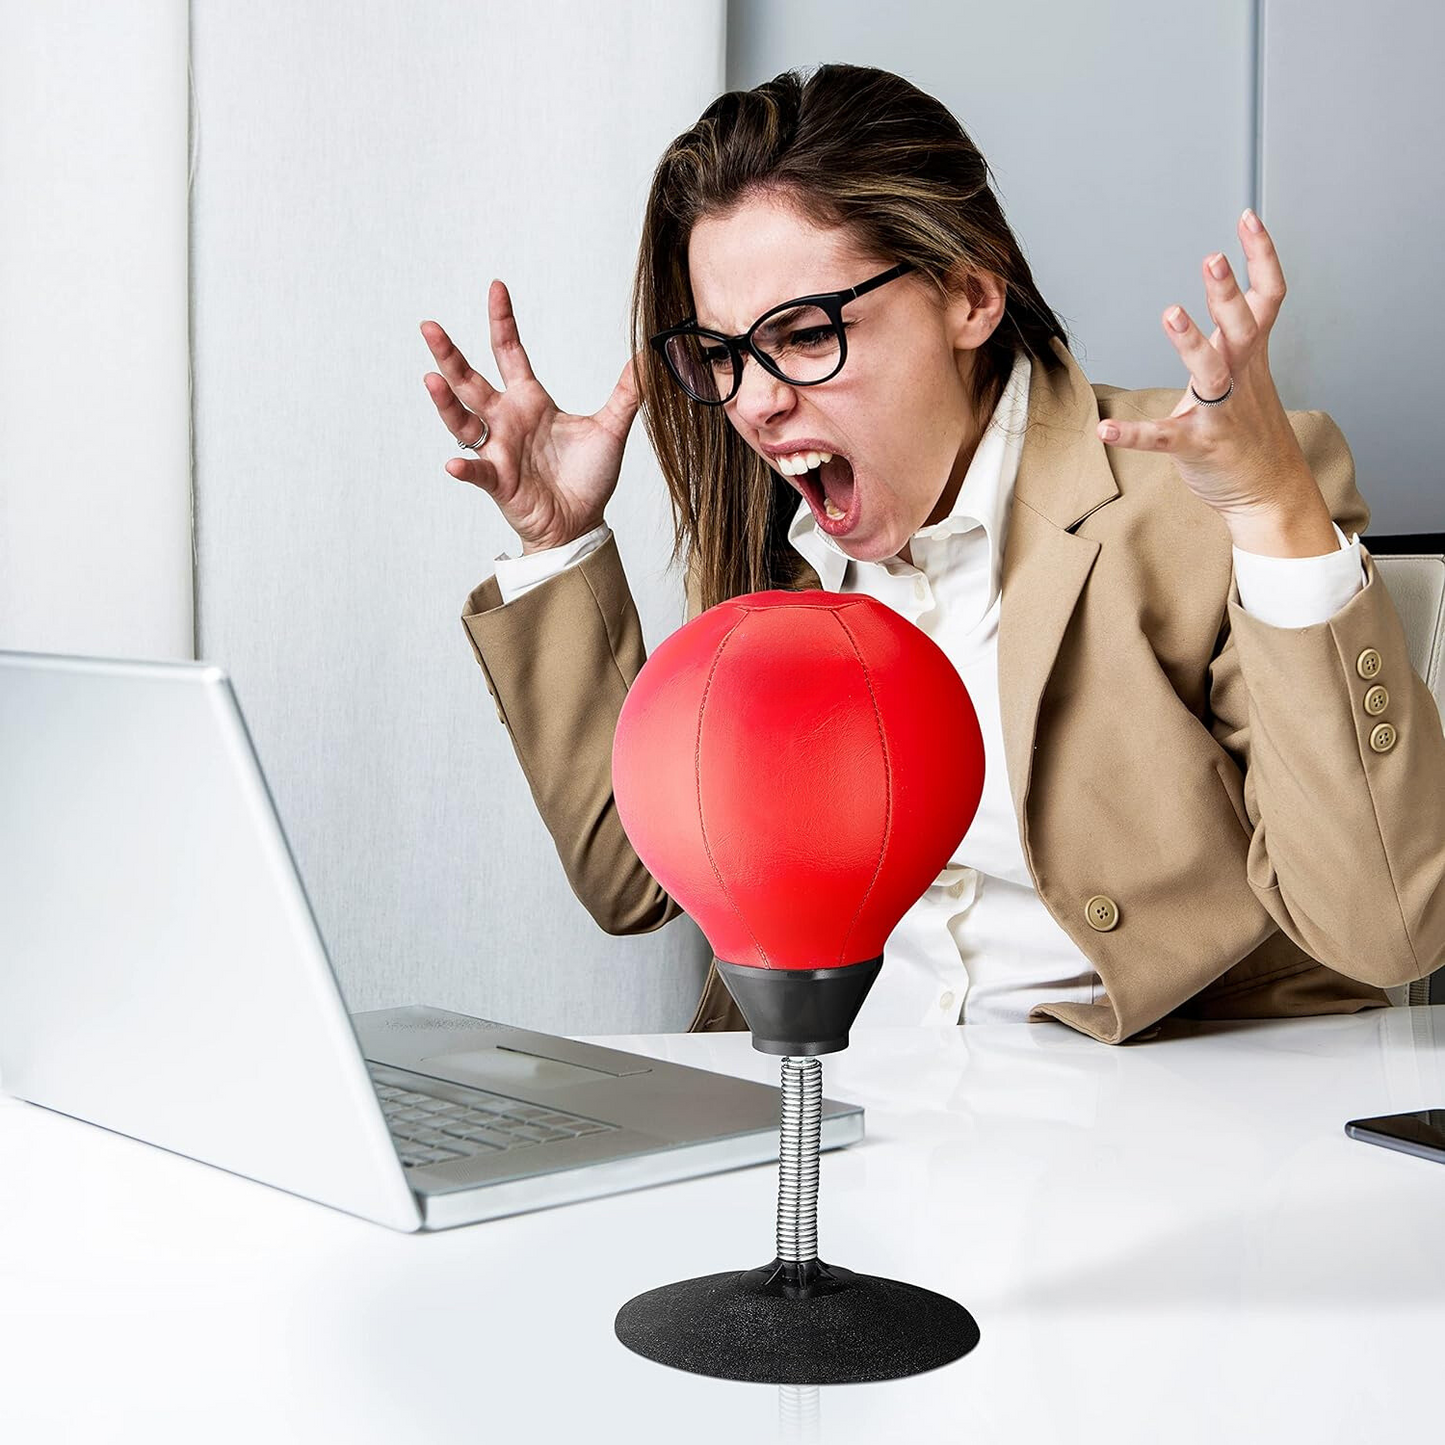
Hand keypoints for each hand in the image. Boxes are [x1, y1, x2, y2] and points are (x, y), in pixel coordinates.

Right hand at [421, 279, 643, 552]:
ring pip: (463, 420)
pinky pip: (477, 470)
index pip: (509, 352)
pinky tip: (455, 462)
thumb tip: (647, 359)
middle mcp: (506, 420)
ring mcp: (498, 449)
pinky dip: (466, 466)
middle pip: (470, 380)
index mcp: (530, 401)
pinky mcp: (498, 480)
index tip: (496, 287)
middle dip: (449, 354)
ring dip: (445, 402)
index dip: (502, 321)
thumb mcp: (610, 429)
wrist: (580, 522)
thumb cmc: (587, 479)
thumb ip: (625, 394)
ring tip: (431, 379)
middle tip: (429, 326)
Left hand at [1095, 210, 1335, 552]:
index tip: (1248, 218)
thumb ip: (1233, 338)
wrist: (1268, 489)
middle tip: (1212, 259)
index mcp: (1250, 357)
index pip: (1267, 297)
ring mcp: (1221, 413)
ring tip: (1170, 313)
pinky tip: (1105, 430)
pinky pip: (1163, 438)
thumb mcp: (1248, 375)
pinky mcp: (1198, 446)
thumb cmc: (1249, 429)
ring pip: (1211, 373)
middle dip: (1228, 293)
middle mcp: (1241, 378)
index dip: (1262, 257)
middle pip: (1243, 327)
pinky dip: (1134, 434)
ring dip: (1191, 343)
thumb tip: (1227, 300)